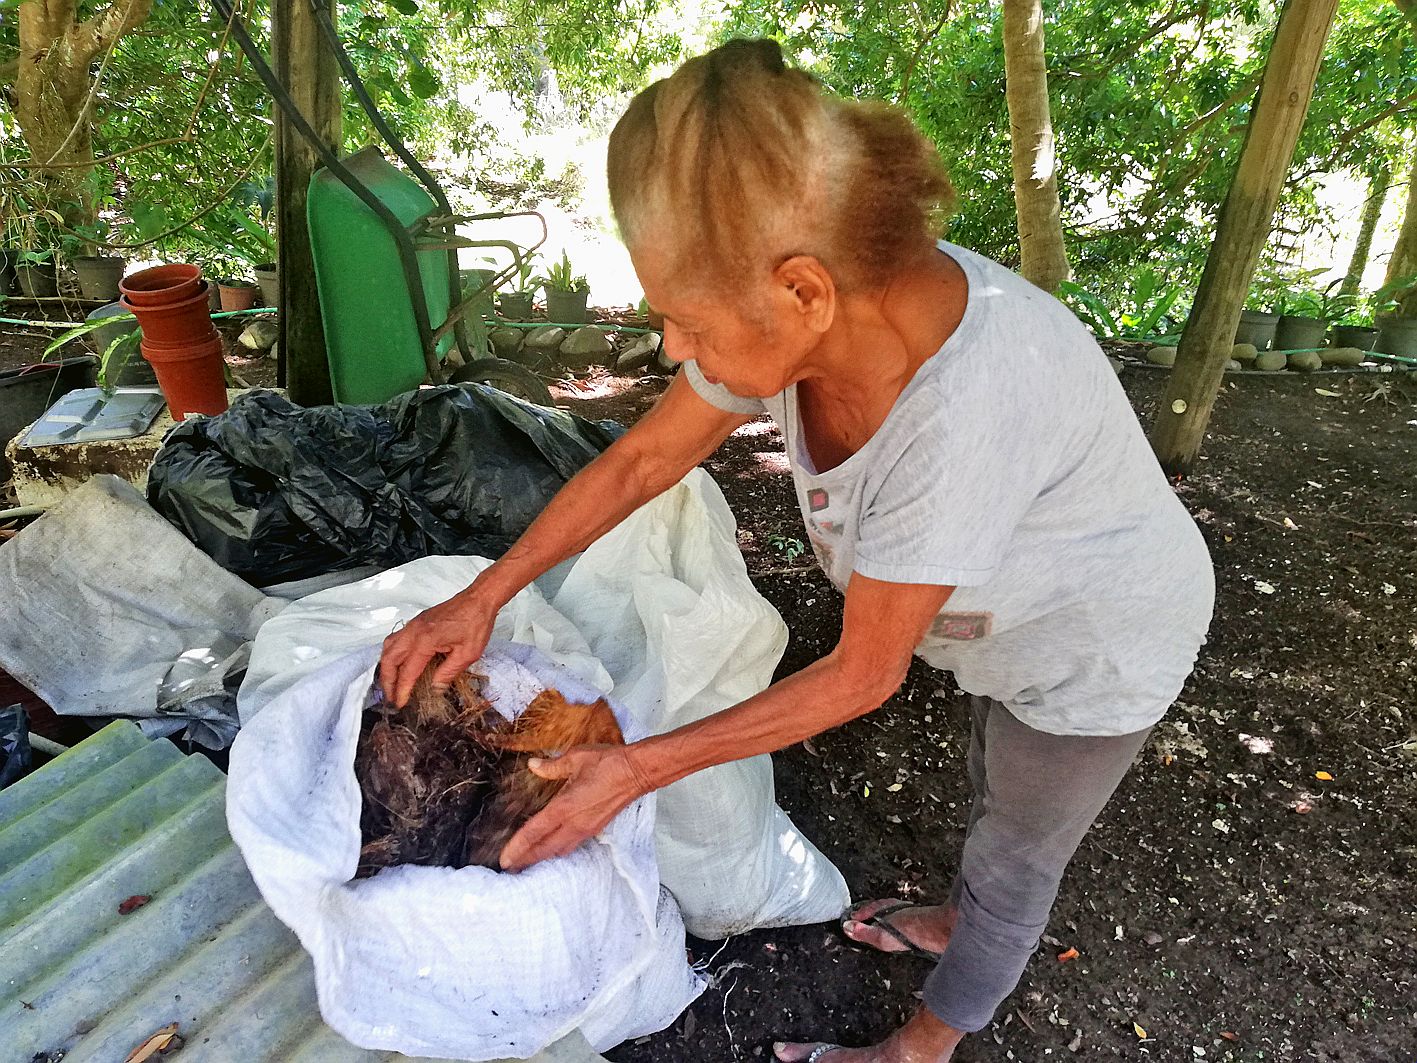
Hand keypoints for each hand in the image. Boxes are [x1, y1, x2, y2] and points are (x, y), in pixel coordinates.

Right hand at [378, 588, 496, 707]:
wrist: (478, 600)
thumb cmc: (476, 623)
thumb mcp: (467, 654)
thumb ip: (448, 673)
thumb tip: (435, 689)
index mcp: (425, 641)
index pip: (408, 672)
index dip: (402, 690)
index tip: (400, 704)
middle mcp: (414, 632)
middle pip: (389, 660)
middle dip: (387, 681)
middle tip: (391, 697)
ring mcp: (413, 625)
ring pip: (388, 648)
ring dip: (386, 667)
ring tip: (392, 683)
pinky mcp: (416, 622)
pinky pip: (395, 639)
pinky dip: (391, 654)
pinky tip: (398, 663)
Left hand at [499, 744, 655, 870]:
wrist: (637, 772)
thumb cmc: (608, 763)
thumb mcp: (576, 758)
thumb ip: (551, 765)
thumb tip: (533, 765)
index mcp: (564, 807)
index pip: (534, 832)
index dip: (517, 847)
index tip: (504, 859)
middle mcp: (573, 823)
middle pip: (544, 849)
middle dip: (525, 860)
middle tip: (508, 869)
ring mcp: (585, 829)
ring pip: (558, 851)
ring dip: (541, 858)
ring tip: (526, 863)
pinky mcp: (594, 828)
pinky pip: (571, 846)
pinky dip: (557, 851)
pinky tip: (552, 849)